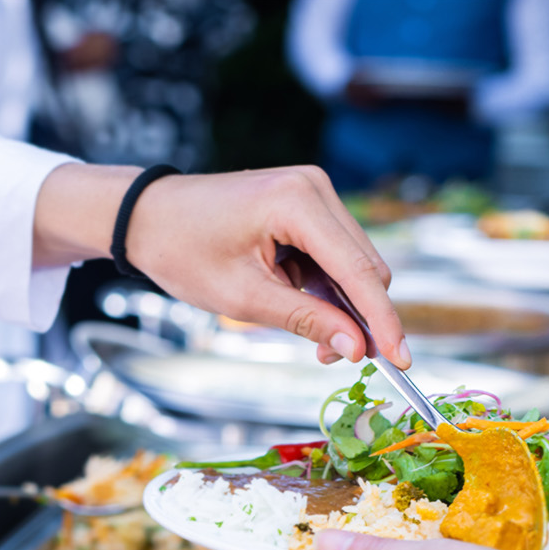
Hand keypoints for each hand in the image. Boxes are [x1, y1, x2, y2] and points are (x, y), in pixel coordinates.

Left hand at [32, 164, 408, 367]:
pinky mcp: (307, 204)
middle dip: (359, 318)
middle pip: (366, 266)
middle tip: (332, 359)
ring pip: (354, 264)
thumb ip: (305, 320)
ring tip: (313, 338)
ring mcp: (313, 192)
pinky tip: (302, 308)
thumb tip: (358, 349)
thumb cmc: (182, 250)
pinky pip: (335, 255)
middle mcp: (315, 188)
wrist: (146, 216)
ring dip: (342, 306)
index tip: (401, 361)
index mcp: (297, 202)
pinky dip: (326, 288)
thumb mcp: (242, 297)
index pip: (359, 271)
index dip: (383, 321)